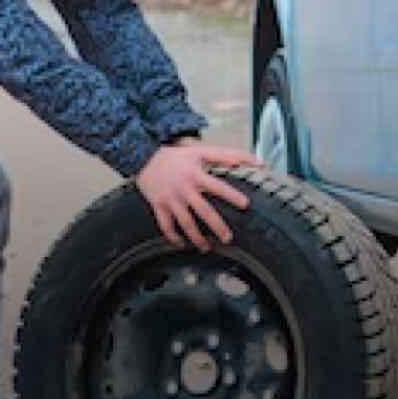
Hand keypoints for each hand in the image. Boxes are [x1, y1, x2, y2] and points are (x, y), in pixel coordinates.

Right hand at [134, 139, 261, 249]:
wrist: (143, 158)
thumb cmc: (176, 156)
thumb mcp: (200, 150)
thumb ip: (227, 155)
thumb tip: (254, 160)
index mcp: (195, 175)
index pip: (217, 186)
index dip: (231, 195)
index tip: (245, 204)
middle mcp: (184, 189)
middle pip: (203, 211)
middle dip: (217, 226)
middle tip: (228, 238)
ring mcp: (171, 200)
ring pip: (185, 223)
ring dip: (196, 237)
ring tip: (207, 248)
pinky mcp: (159, 206)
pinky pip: (165, 226)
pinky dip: (173, 237)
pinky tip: (182, 244)